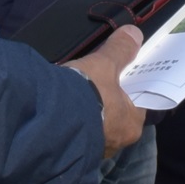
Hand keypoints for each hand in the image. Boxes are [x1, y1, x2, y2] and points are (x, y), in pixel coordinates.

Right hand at [68, 25, 147, 151]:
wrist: (46, 119)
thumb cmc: (86, 93)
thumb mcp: (104, 65)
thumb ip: (119, 50)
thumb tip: (134, 33)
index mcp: (132, 124)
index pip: (138, 101)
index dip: (131, 85)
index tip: (122, 74)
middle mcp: (117, 141)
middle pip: (117, 112)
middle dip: (108, 98)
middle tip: (99, 80)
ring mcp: (94, 148)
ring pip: (97, 123)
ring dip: (89, 110)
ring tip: (79, 91)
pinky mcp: (72, 149)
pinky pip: (78, 129)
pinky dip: (74, 117)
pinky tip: (65, 105)